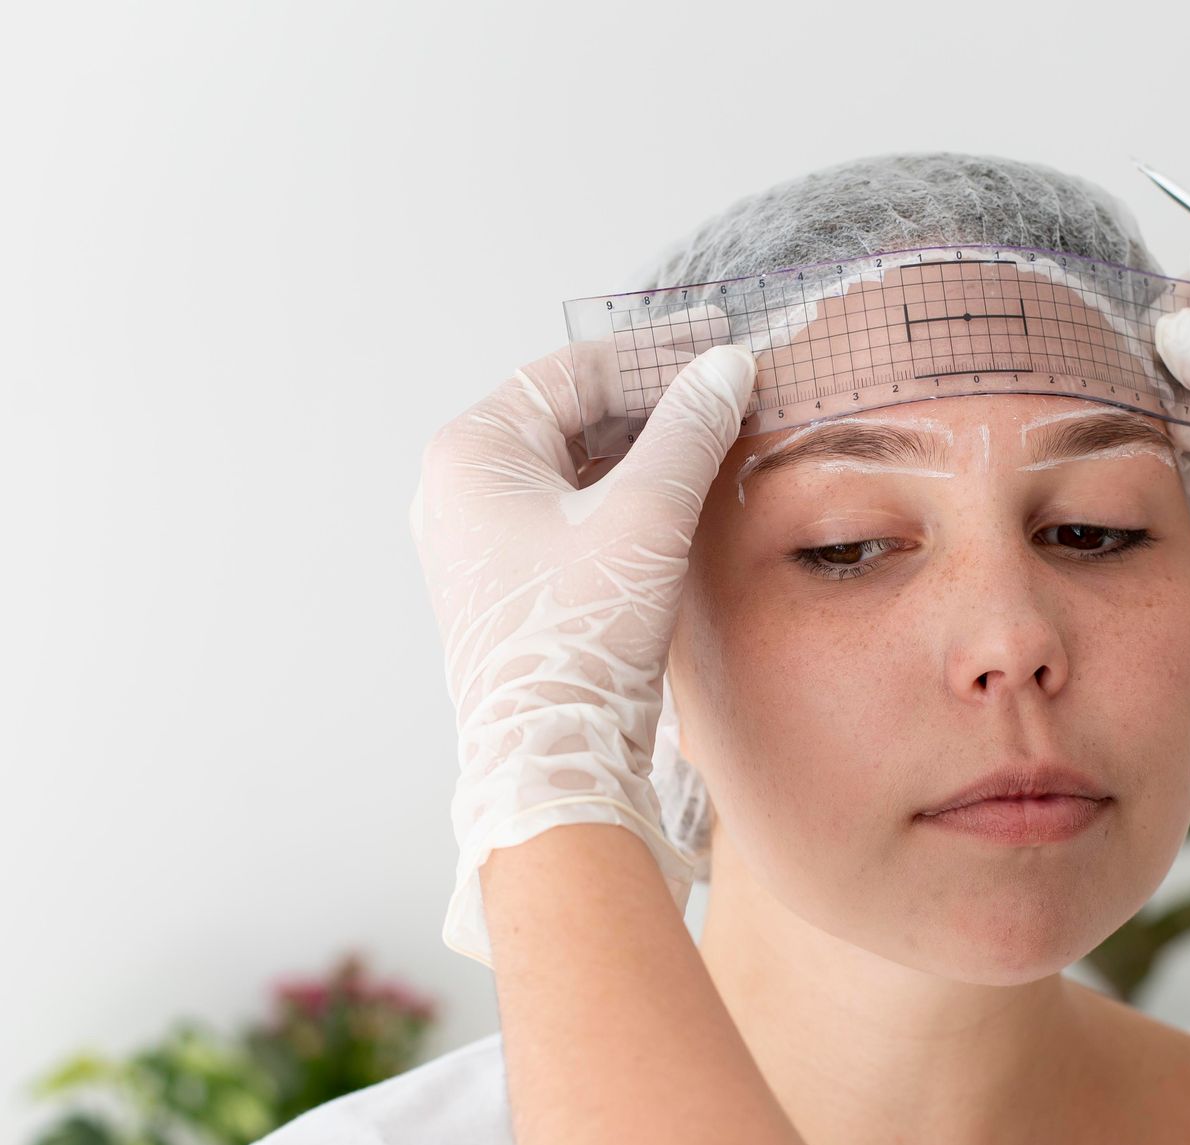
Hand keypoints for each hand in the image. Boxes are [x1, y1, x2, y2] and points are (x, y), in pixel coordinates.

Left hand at [411, 343, 754, 962]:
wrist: (549, 755)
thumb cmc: (580, 636)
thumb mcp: (647, 515)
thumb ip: (689, 428)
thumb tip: (724, 365)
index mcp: (470, 452)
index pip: (574, 371)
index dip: (656, 355)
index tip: (720, 343)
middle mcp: (458, 488)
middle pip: (571, 416)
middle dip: (654, 404)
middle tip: (729, 392)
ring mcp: (478, 539)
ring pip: (575, 467)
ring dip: (645, 452)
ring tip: (717, 441)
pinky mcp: (506, 583)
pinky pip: (570, 514)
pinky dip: (626, 498)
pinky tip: (682, 500)